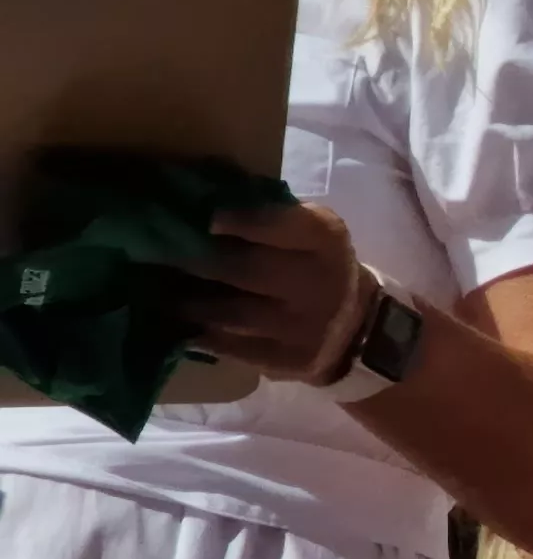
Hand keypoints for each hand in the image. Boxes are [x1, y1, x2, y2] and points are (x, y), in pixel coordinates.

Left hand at [172, 203, 374, 385]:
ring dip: (188, 301)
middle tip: (152, 252)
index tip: (205, 218)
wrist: (355, 326)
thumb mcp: (308, 233)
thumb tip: (196, 197)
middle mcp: (319, 283)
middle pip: (245, 269)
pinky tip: (183, 325)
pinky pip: (232, 347)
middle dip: (195, 260)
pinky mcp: (290, 360)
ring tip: (159, 291)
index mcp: (325, 240)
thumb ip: (266, 216)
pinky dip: (201, 334)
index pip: (281, 224)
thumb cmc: (314, 265)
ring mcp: (306, 327)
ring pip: (231, 313)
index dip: (241, 221)